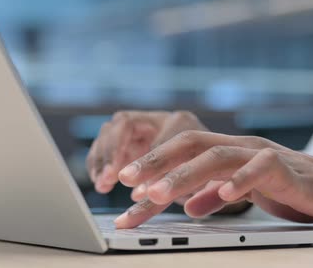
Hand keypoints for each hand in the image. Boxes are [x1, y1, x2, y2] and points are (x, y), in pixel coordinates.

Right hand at [86, 111, 205, 195]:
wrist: (214, 166)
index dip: (148, 162)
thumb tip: (140, 193)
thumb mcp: (203, 181)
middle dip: (113, 151)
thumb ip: (177, 184)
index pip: (159, 138)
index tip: (140, 188)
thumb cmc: (211, 174)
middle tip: (109, 178)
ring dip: (102, 157)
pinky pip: (105, 143)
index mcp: (183, 122)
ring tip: (102, 183)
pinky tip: (100, 181)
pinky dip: (98, 161)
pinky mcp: (128, 140)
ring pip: (111, 130)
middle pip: (125, 123)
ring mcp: (141, 127)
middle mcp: (159, 119)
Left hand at [114, 131, 312, 228]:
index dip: (151, 166)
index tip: (124, 186)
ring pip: (215, 155)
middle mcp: (237, 146)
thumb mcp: (241, 193)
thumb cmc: (287, 189)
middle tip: (125, 182)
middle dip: (154, 163)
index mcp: (224, 151)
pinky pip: (259, 169)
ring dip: (182, 175)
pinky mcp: (285, 168)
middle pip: (189, 145)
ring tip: (156, 193)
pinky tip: (221, 194)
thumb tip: (187, 207)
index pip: (180, 152)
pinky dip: (238, 181)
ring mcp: (260, 153)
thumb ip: (213, 195)